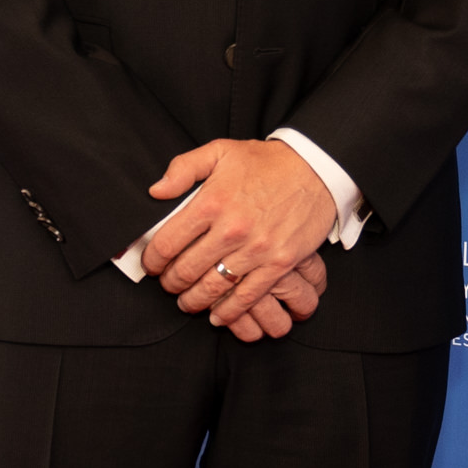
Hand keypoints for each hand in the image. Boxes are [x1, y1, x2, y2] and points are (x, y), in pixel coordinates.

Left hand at [137, 138, 334, 325]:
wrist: (316, 169)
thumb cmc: (266, 162)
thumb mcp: (220, 151)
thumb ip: (183, 168)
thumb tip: (155, 191)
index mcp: (211, 202)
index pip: (167, 243)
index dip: (152, 260)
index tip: (151, 265)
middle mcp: (231, 229)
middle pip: (186, 270)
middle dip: (170, 283)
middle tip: (168, 285)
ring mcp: (256, 249)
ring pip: (212, 288)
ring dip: (194, 301)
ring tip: (187, 302)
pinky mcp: (279, 263)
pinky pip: (247, 296)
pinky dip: (229, 312)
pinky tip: (217, 316)